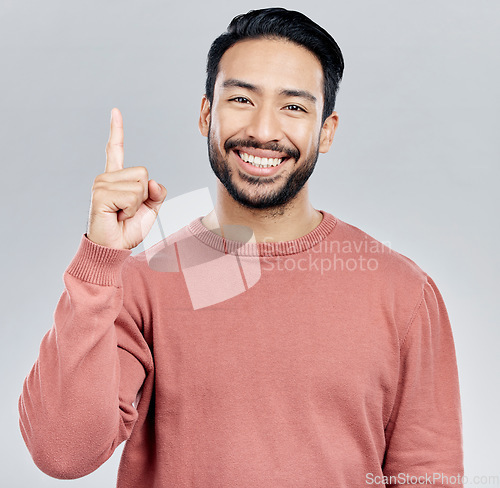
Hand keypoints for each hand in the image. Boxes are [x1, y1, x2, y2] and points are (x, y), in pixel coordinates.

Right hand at [86, 108, 166, 249]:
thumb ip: (156, 193)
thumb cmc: (128, 229)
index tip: (115, 111)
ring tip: (122, 214)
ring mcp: (102, 184)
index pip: (117, 150)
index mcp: (117, 178)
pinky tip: (118, 215)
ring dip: (137, 204)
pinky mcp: (100, 194)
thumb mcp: (150, 209)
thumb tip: (153, 182)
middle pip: (143, 173)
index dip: (117, 131)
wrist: (114, 248)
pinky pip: (133, 195)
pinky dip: (132, 209)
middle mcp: (107, 177)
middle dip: (144, 195)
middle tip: (128, 210)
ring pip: (140, 185)